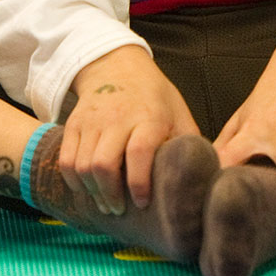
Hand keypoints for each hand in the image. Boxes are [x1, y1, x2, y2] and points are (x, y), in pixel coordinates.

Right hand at [60, 45, 198, 215]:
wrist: (118, 66)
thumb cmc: (155, 97)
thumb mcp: (178, 113)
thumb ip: (189, 143)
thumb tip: (209, 177)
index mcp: (149, 116)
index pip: (139, 151)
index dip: (139, 182)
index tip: (143, 202)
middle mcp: (118, 118)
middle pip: (104, 163)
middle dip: (110, 195)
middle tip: (120, 210)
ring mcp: (93, 120)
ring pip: (83, 165)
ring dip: (92, 191)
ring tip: (106, 202)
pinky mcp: (75, 123)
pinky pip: (66, 159)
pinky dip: (73, 180)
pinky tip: (86, 188)